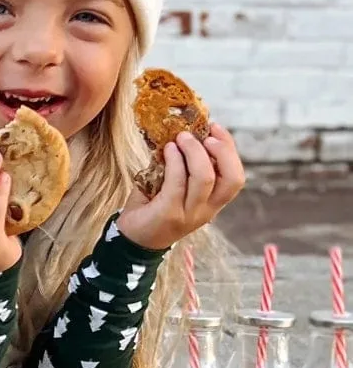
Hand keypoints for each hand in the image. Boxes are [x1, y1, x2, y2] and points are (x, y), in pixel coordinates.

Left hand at [117, 123, 244, 249]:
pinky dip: (174, 162)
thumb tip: (182, 134)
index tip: (216, 128)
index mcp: (212, 203)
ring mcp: (189, 214)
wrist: (132, 239)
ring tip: (180, 138)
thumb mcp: (174, 186)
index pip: (235, 177)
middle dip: (221, 150)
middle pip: (230, 179)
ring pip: (205, 178)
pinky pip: (177, 182)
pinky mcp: (169, 213)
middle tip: (202, 133)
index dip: (230, 150)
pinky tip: (167, 150)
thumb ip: (183, 167)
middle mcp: (207, 210)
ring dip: (194, 152)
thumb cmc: (152, 207)